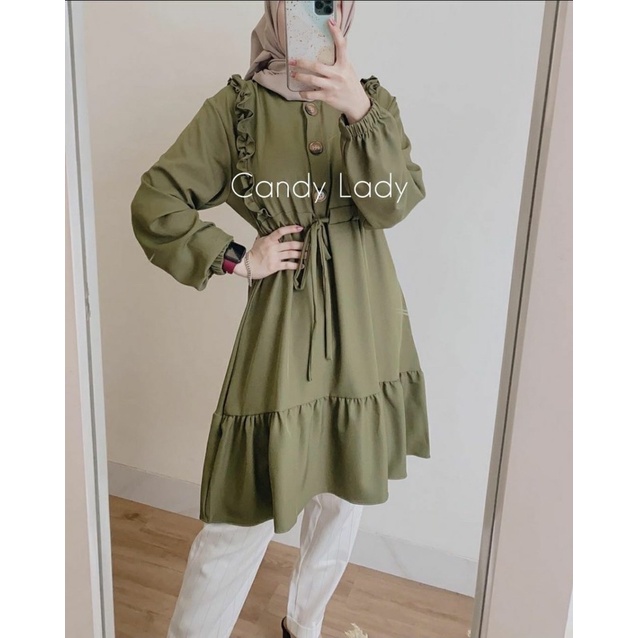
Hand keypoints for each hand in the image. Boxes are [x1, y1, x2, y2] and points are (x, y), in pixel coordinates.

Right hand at [233, 225, 304, 279]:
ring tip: (308, 254)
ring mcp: (274, 257)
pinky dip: (297, 265)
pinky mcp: (275, 266)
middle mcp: (272, 248)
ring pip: (291, 254)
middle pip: (291, 244)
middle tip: (310, 244)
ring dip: (302, 254)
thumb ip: (266, 235)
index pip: (281, 231)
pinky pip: (288, 265)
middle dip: (302, 244)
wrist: (247, 266)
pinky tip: (303, 265)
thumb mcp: (258, 241)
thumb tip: (269, 228)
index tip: (300, 228)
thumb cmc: (253, 254)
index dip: (291, 229)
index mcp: (269, 240)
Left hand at [289, 3, 371, 123]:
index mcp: (344, 64)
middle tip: (293, 61)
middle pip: (317, 66)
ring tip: (293, 74)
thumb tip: (339, 43)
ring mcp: (332, 86)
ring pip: (312, 80)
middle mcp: (338, 74)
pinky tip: (301, 91)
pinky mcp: (328, 96)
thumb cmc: (351, 85)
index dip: (336, 32)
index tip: (330, 22)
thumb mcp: (349, 69)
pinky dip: (304, 93)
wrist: (357, 103)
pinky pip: (312, 95)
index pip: (341, 45)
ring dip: (300, 76)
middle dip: (303, 63)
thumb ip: (342, 58)